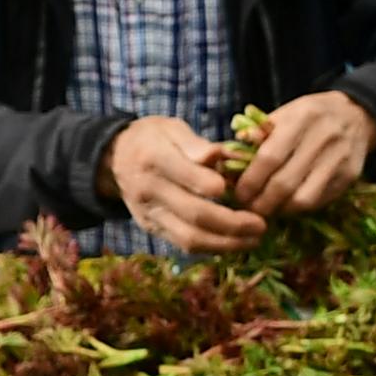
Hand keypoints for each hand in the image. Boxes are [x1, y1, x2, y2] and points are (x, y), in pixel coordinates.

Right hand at [105, 117, 264, 254]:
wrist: (114, 160)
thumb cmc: (151, 139)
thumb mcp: (170, 128)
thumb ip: (195, 143)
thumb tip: (219, 155)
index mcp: (153, 158)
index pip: (186, 176)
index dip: (214, 186)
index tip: (239, 189)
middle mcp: (149, 190)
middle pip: (194, 214)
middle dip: (232, 224)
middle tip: (261, 225)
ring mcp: (149, 214)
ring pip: (190, 238)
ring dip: (226, 244)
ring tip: (253, 239)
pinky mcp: (152, 229)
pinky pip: (183, 244)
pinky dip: (212, 247)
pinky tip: (234, 243)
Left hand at [229, 91, 375, 218]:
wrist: (356, 114)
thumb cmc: (309, 116)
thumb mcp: (284, 114)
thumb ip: (257, 135)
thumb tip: (229, 159)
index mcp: (301, 118)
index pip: (269, 157)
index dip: (250, 181)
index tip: (238, 194)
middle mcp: (323, 138)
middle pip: (284, 183)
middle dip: (261, 202)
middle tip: (248, 209)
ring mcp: (339, 159)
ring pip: (302, 199)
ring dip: (279, 210)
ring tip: (266, 209)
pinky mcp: (350, 176)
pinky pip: (318, 202)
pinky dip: (298, 208)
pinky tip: (287, 205)